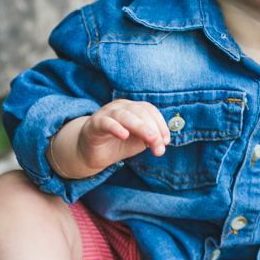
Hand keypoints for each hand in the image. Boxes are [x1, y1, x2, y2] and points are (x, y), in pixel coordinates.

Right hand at [52, 100, 170, 176]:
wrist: (92, 153)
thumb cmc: (118, 143)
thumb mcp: (138, 142)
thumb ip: (150, 139)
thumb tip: (163, 140)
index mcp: (133, 108)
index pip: (150, 111)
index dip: (161, 125)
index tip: (166, 141)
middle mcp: (121, 107)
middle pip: (140, 112)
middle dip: (153, 130)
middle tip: (160, 147)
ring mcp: (107, 113)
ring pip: (126, 116)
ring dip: (141, 127)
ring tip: (151, 139)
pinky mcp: (95, 124)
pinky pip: (106, 123)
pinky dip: (116, 127)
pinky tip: (124, 135)